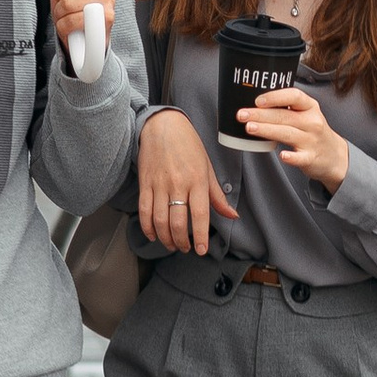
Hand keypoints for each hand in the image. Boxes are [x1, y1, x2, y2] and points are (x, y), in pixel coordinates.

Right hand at [137, 106, 236, 254]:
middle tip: (186, 249)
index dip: (201, 236)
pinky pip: (144, 211)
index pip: (200, 215)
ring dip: (165, 238)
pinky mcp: (144, 183)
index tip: (202, 250)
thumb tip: (232, 215)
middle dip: (182, 242)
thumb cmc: (189, 145)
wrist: (163, 125)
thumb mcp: (207, 167)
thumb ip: (217, 195)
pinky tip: (153, 235)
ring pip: (160, 220)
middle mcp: (178, 184)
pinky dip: (147, 227)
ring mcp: (159, 184)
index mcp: (197, 180)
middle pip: (178, 222)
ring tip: (172, 244)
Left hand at [240, 85, 349, 192]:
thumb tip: (254, 104)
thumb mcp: (306, 114)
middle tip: (242, 114)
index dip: (275, 97)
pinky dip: (291, 157)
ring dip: (267, 130)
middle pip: (284, 116)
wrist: (334, 155)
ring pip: (287, 133)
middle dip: (260, 114)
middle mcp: (311, 122)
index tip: (258, 100)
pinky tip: (282, 155)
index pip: (294, 96)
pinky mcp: (310, 158)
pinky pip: (300, 157)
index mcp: (309, 107)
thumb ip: (286, 108)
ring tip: (250, 128)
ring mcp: (312, 140)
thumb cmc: (313, 131)